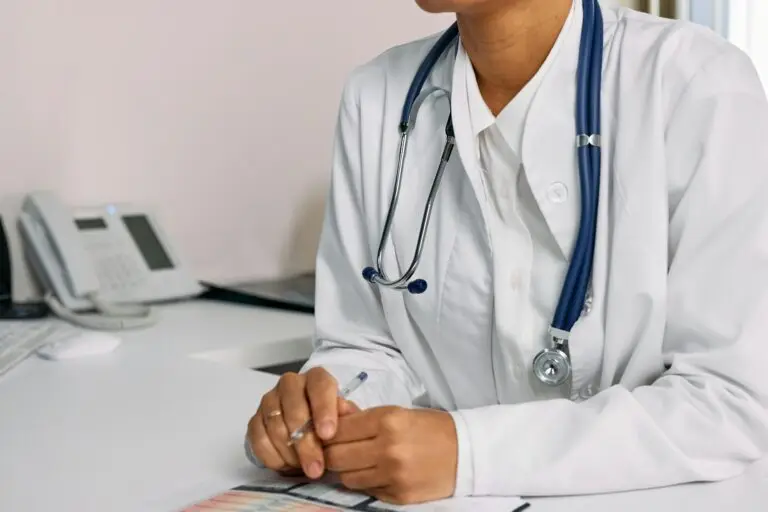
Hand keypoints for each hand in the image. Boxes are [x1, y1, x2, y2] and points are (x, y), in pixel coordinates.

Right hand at [246, 368, 355, 478]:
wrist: (309, 430)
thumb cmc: (331, 421)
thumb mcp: (346, 418)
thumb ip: (348, 415)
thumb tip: (346, 413)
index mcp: (316, 378)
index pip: (319, 386)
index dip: (323, 409)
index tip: (328, 434)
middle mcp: (290, 384)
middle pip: (295, 410)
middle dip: (306, 443)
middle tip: (316, 468)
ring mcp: (270, 400)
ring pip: (276, 426)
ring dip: (290, 453)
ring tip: (304, 470)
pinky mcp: (255, 419)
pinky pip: (258, 438)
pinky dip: (272, 456)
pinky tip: (286, 466)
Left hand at [324, 406, 457, 504]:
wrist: (465, 452)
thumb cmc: (429, 427)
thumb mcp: (397, 412)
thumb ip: (361, 416)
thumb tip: (331, 413)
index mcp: (387, 420)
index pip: (337, 430)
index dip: (328, 433)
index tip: (328, 434)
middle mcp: (387, 448)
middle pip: (336, 457)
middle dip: (332, 454)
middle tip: (338, 451)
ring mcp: (393, 475)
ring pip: (346, 477)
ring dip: (348, 470)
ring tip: (359, 462)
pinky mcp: (398, 496)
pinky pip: (366, 490)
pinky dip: (366, 482)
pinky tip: (376, 473)